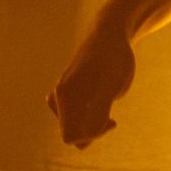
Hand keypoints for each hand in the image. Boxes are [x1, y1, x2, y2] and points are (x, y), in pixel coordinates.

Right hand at [48, 23, 135, 146]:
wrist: (110, 34)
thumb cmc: (113, 59)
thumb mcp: (112, 85)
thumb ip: (99, 111)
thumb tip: (84, 136)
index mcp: (64, 97)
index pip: (71, 137)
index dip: (93, 135)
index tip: (111, 120)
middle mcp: (57, 97)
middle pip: (72, 134)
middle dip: (93, 131)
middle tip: (112, 117)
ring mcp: (61, 95)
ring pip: (74, 126)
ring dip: (92, 123)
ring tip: (108, 107)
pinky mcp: (68, 93)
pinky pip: (76, 118)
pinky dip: (90, 116)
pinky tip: (102, 102)